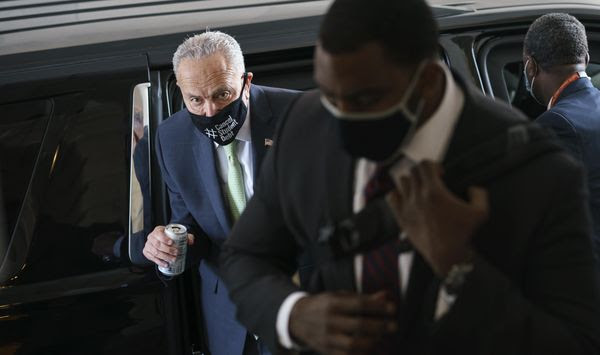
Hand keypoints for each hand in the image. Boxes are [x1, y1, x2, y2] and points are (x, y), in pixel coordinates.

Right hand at [142, 225, 193, 266]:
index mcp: (158, 230)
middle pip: (157, 244)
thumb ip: (186, 236)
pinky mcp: (147, 252)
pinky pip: (152, 258)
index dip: (164, 238)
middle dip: (167, 250)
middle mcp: (151, 237)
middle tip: (176, 253)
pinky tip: (166, 264)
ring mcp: (148, 245)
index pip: (159, 234)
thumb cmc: (171, 237)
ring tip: (173, 259)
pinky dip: (159, 262)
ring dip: (165, 257)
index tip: (171, 242)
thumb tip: (191, 241)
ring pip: (155, 252)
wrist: (163, 242)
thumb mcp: (178, 234)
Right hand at [289, 291, 396, 354]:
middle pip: (359, 325)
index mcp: (332, 303)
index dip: (378, 307)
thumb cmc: (323, 305)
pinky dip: (361, 354)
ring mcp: (327, 338)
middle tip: (394, 326)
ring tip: (382, 338)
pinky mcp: (326, 351)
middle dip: (380, 326)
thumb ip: (362, 298)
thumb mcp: (339, 296)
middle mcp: (329, 320)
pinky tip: (371, 350)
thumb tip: (386, 295)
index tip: (393, 308)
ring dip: (372, 342)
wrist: (297, 319)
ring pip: (353, 344)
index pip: (359, 304)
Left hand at [386, 161, 488, 276]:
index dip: (434, 165)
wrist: (446, 256)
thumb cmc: (460, 235)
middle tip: (432, 181)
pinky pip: (391, 197)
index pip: (425, 165)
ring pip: (401, 182)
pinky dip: (397, 194)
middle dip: (424, 173)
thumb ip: (480, 194)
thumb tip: (474, 188)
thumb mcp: (480, 212)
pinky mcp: (401, 217)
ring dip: (411, 181)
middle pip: (413, 172)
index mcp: (434, 192)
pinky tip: (407, 198)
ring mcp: (407, 207)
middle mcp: (417, 197)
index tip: (440, 173)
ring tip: (420, 188)